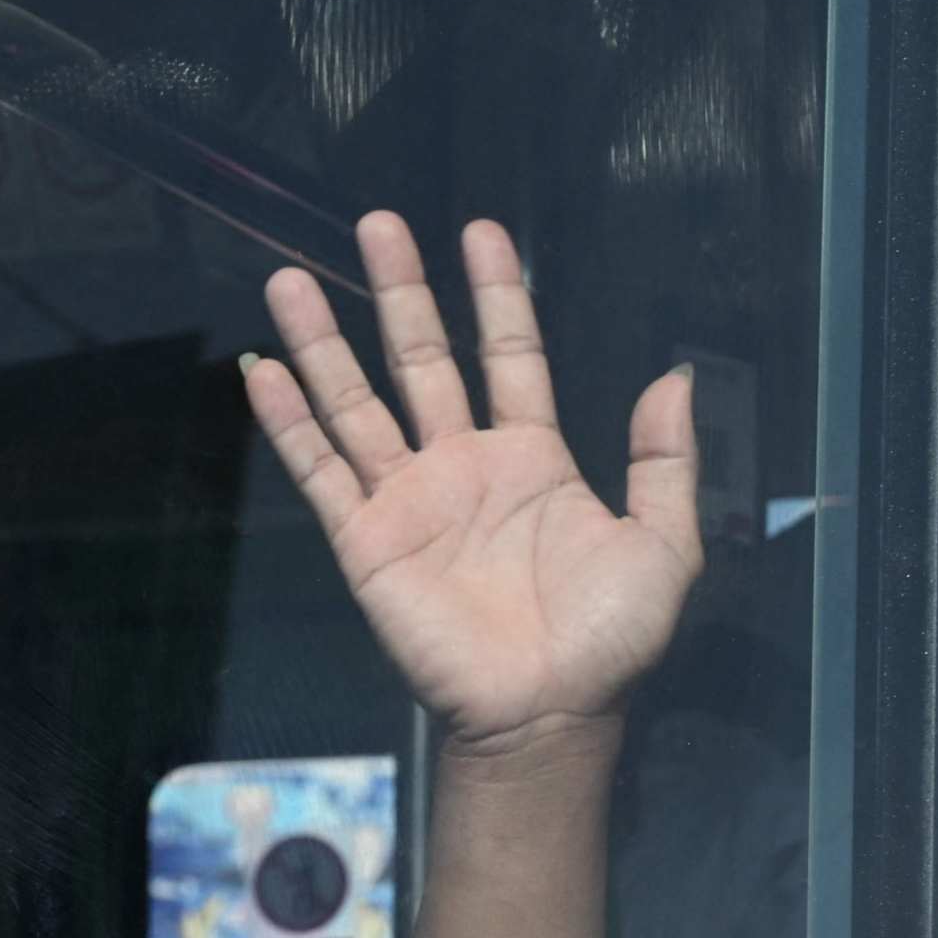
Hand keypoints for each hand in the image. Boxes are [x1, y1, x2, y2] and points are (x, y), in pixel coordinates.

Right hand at [245, 213, 701, 759]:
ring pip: (358, 402)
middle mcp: (464, 467)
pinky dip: (289, 421)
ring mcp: (409, 500)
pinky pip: (320, 470)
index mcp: (533, 460)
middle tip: (379, 222)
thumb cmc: (610, 641)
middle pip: (423, 359)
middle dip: (400, 291)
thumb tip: (675, 376)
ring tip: (292, 277)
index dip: (495, 295)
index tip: (481, 232)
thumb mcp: (664, 544)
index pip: (509, 356)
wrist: (549, 714)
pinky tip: (261, 370)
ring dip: (324, 341)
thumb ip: (666, 461)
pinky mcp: (366, 540)